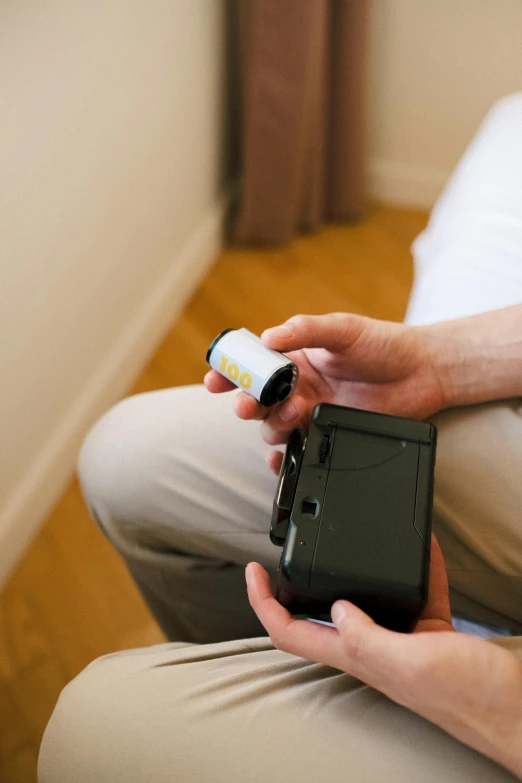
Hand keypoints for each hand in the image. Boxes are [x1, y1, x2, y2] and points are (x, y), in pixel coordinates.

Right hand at [205, 314, 446, 472]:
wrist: (424, 373)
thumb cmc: (385, 344)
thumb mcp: (344, 329)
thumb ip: (307, 330)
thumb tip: (268, 337)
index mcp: (296, 356)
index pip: (254, 364)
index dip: (231, 371)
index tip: (217, 378)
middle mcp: (299, 385)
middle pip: (258, 398)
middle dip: (246, 403)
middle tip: (246, 405)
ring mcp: (311, 410)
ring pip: (274, 424)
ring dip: (273, 423)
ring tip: (293, 414)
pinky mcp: (326, 433)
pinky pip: (296, 448)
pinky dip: (283, 457)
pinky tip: (280, 458)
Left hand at [246, 536, 521, 776]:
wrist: (517, 708)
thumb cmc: (470, 696)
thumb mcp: (414, 662)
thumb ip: (370, 637)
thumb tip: (336, 607)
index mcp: (360, 657)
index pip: (292, 632)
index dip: (264, 602)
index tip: (253, 570)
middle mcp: (374, 647)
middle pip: (319, 613)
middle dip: (298, 581)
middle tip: (289, 548)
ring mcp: (401, 637)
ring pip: (365, 594)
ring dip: (355, 565)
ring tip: (350, 535)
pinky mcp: (430, 629)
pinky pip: (412, 589)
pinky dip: (411, 565)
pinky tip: (418, 545)